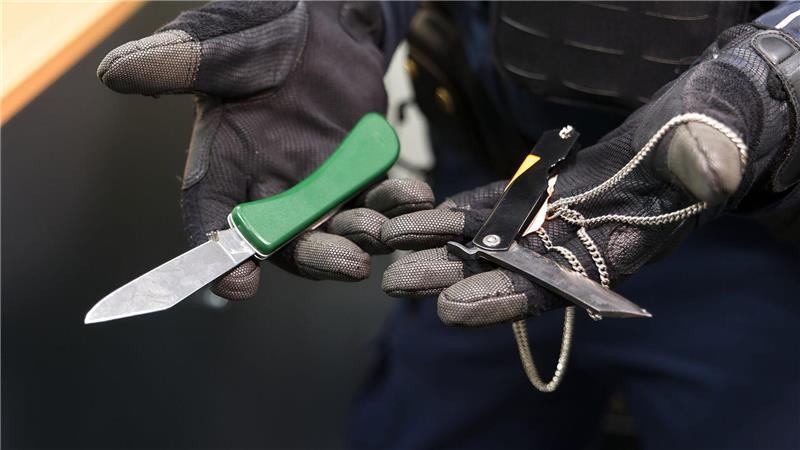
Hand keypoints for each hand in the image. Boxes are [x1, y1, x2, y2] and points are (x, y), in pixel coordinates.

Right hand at [98, 1, 432, 298]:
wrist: (320, 21)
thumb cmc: (259, 31)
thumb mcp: (219, 43)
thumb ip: (180, 63)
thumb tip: (117, 73)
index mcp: (226, 162)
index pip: (213, 216)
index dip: (220, 255)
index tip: (238, 284)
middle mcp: (270, 184)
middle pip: (286, 239)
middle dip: (315, 256)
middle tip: (344, 264)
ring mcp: (318, 182)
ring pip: (338, 228)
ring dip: (362, 237)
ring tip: (382, 232)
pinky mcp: (358, 171)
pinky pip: (378, 198)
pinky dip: (397, 203)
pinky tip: (418, 200)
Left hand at [381, 24, 799, 325]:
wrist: (690, 130)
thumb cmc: (706, 141)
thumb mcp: (713, 150)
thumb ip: (708, 164)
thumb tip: (714, 171)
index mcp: (613, 253)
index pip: (552, 288)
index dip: (502, 300)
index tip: (453, 310)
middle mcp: (572, 246)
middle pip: (503, 270)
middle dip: (450, 277)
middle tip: (397, 281)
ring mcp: (549, 220)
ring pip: (486, 239)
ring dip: (436, 243)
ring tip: (387, 243)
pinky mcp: (533, 192)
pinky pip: (487, 204)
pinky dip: (450, 209)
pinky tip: (412, 211)